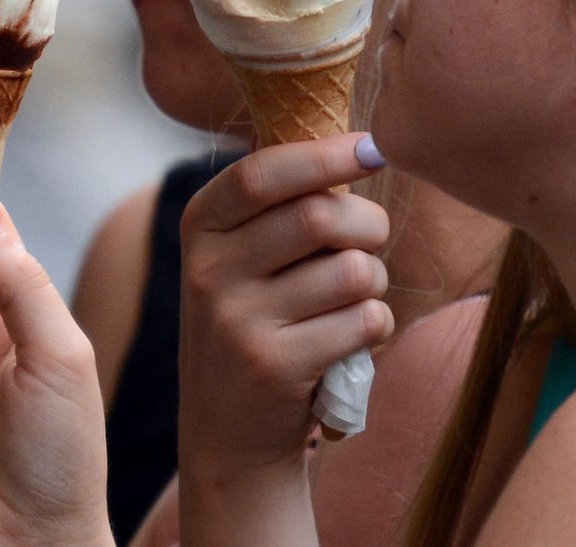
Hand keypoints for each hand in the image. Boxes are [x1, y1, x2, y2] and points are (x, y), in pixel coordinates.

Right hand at [178, 134, 390, 539]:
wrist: (229, 434)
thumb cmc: (255, 322)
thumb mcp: (241, 257)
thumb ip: (282, 203)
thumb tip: (359, 142)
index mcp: (199, 226)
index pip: (261, 173)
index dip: (324, 155)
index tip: (372, 146)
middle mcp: (207, 270)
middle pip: (318, 217)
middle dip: (367, 223)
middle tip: (371, 239)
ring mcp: (236, 321)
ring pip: (352, 271)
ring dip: (374, 282)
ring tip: (351, 300)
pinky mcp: (274, 366)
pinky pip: (364, 320)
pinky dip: (375, 324)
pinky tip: (349, 341)